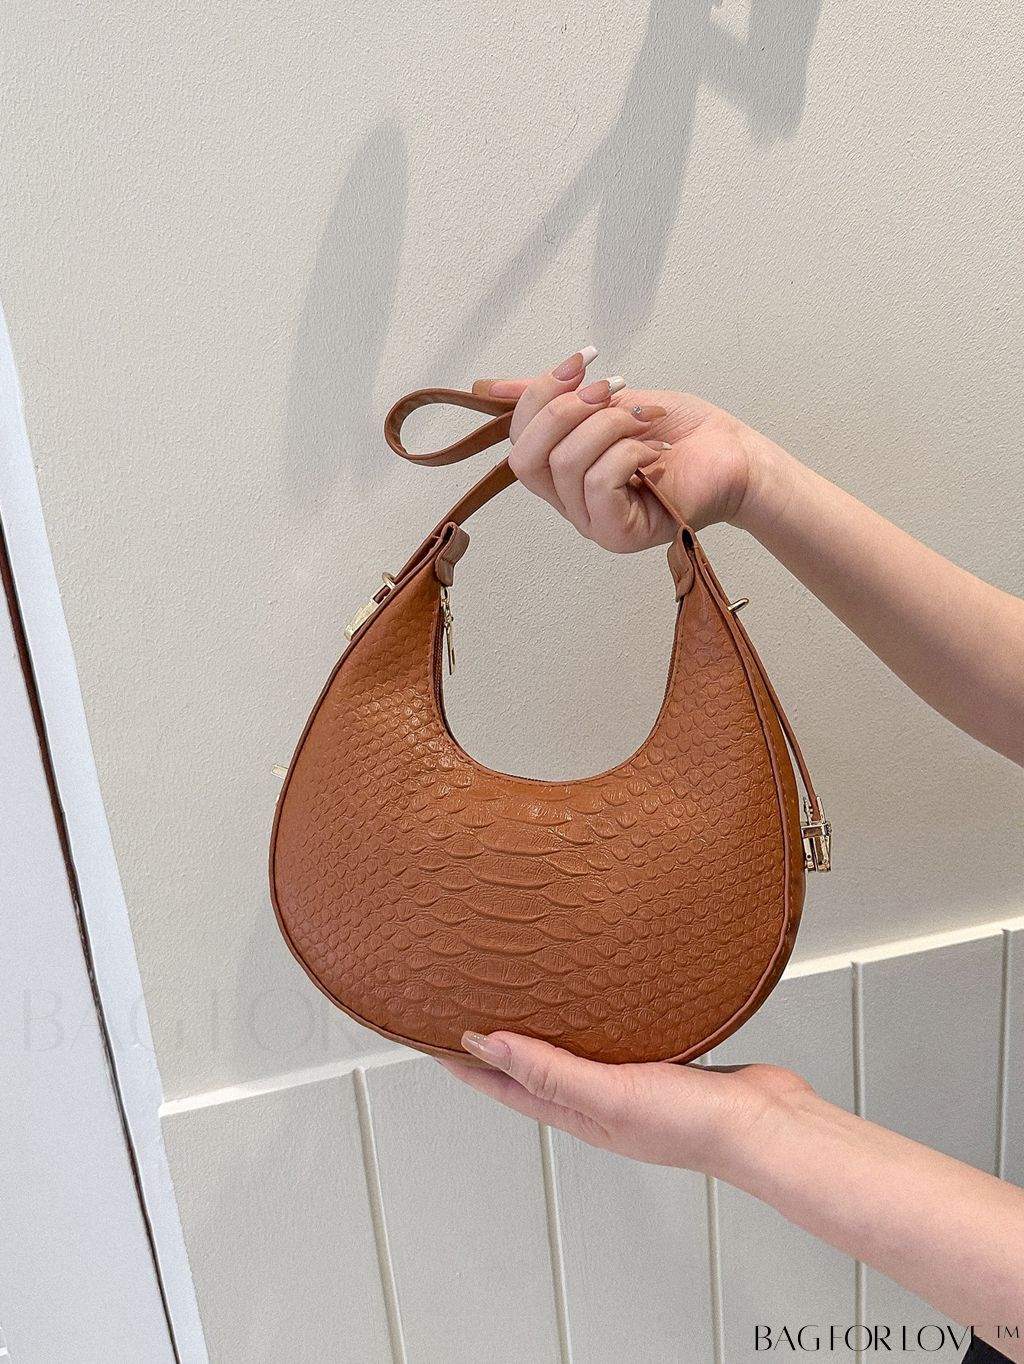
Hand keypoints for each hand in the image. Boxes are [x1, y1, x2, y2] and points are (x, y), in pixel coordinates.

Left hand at [436, 1028, 813, 1174]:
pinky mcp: (660, 1057)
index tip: (430, 1036)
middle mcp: (597, 1098)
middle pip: (532, 1068)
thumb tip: (486, 1045)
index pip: (505, 1085)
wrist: (766, 1124)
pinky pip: (612, 1034)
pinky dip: (591, 1016)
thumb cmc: (693, 1124)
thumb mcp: (609, 1095)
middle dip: (497, 1042)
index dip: (466, 1063)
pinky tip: (596, 994)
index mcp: (578, 1113)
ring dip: (542, 1027)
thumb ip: (549, 1070)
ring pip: (571, 1049)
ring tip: (518, 992)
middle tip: (467, 1004)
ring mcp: (629, 1080)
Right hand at [473, 347, 768, 550]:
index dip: (540, 392)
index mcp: (560, 472)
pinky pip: (599, 483)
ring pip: (567, 464)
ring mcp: (591, 522)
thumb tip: (490, 386)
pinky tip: (656, 450)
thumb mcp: (609, 400)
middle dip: (566, 410)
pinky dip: (629, 452)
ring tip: (647, 419)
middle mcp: (569, 502)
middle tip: (613, 389)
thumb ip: (555, 396)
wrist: (733, 455)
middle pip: (525, 456)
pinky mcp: (618, 534)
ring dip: (610, 426)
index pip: (517, 437)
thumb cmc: (679, 432)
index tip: (583, 359)